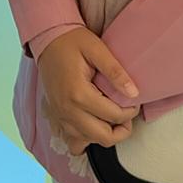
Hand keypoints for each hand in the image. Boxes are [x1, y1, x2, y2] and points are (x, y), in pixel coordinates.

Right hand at [38, 30, 140, 152]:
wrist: (47, 40)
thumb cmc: (72, 42)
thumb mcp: (96, 49)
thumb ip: (115, 71)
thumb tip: (134, 93)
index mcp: (78, 94)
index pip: (113, 116)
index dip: (130, 111)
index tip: (134, 100)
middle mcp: (67, 110)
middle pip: (103, 137)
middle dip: (122, 129)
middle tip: (126, 113)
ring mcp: (60, 116)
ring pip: (88, 142)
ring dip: (104, 134)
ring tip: (112, 117)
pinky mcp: (56, 117)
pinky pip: (73, 141)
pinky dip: (86, 139)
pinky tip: (94, 124)